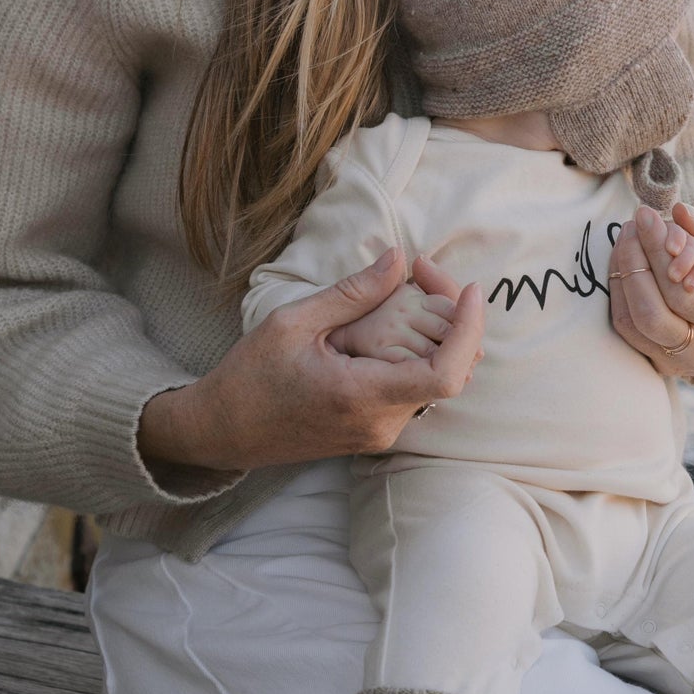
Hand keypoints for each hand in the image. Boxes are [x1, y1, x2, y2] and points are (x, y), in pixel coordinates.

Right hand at [138, 246, 484, 474]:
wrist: (223, 431)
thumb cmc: (250, 377)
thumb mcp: (293, 323)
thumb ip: (353, 294)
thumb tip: (399, 260)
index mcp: (362, 397)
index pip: (447, 374)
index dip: (470, 329)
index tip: (470, 290)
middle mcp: (381, 424)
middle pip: (453, 373)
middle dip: (457, 319)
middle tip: (425, 272)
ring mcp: (381, 433)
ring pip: (439, 382)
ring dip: (441, 334)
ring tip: (416, 286)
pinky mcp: (376, 430)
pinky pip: (418, 389)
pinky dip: (423, 351)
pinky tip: (401, 318)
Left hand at [608, 202, 693, 380]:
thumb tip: (680, 211)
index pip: (682, 295)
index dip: (658, 254)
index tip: (647, 218)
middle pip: (649, 314)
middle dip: (633, 264)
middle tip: (631, 226)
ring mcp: (676, 363)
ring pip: (630, 325)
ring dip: (620, 275)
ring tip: (626, 239)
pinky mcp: (657, 363)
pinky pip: (626, 329)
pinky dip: (620, 292)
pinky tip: (624, 262)